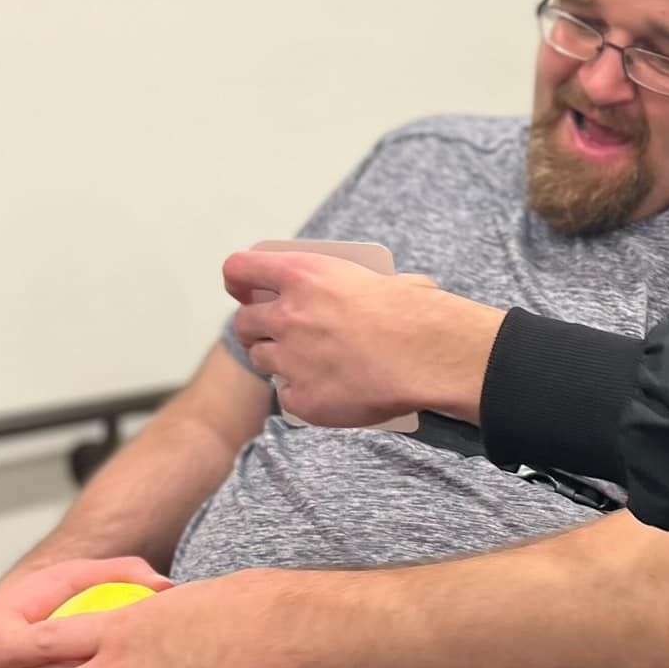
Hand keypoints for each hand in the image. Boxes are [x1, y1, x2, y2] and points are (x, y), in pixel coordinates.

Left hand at [224, 249, 502, 427]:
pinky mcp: (303, 399)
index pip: (240, 268)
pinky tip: (331, 392)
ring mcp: (291, 360)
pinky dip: (304, 395)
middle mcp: (288, 316)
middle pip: (244, 322)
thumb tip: (383, 293)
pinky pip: (289, 397)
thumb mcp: (385, 281)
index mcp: (305, 275)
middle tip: (278, 334)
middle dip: (256, 329)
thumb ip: (362, 286)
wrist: (430, 358)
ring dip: (278, 361)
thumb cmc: (417, 315)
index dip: (238, 280)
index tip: (244, 289)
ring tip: (309, 364)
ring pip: (262, 360)